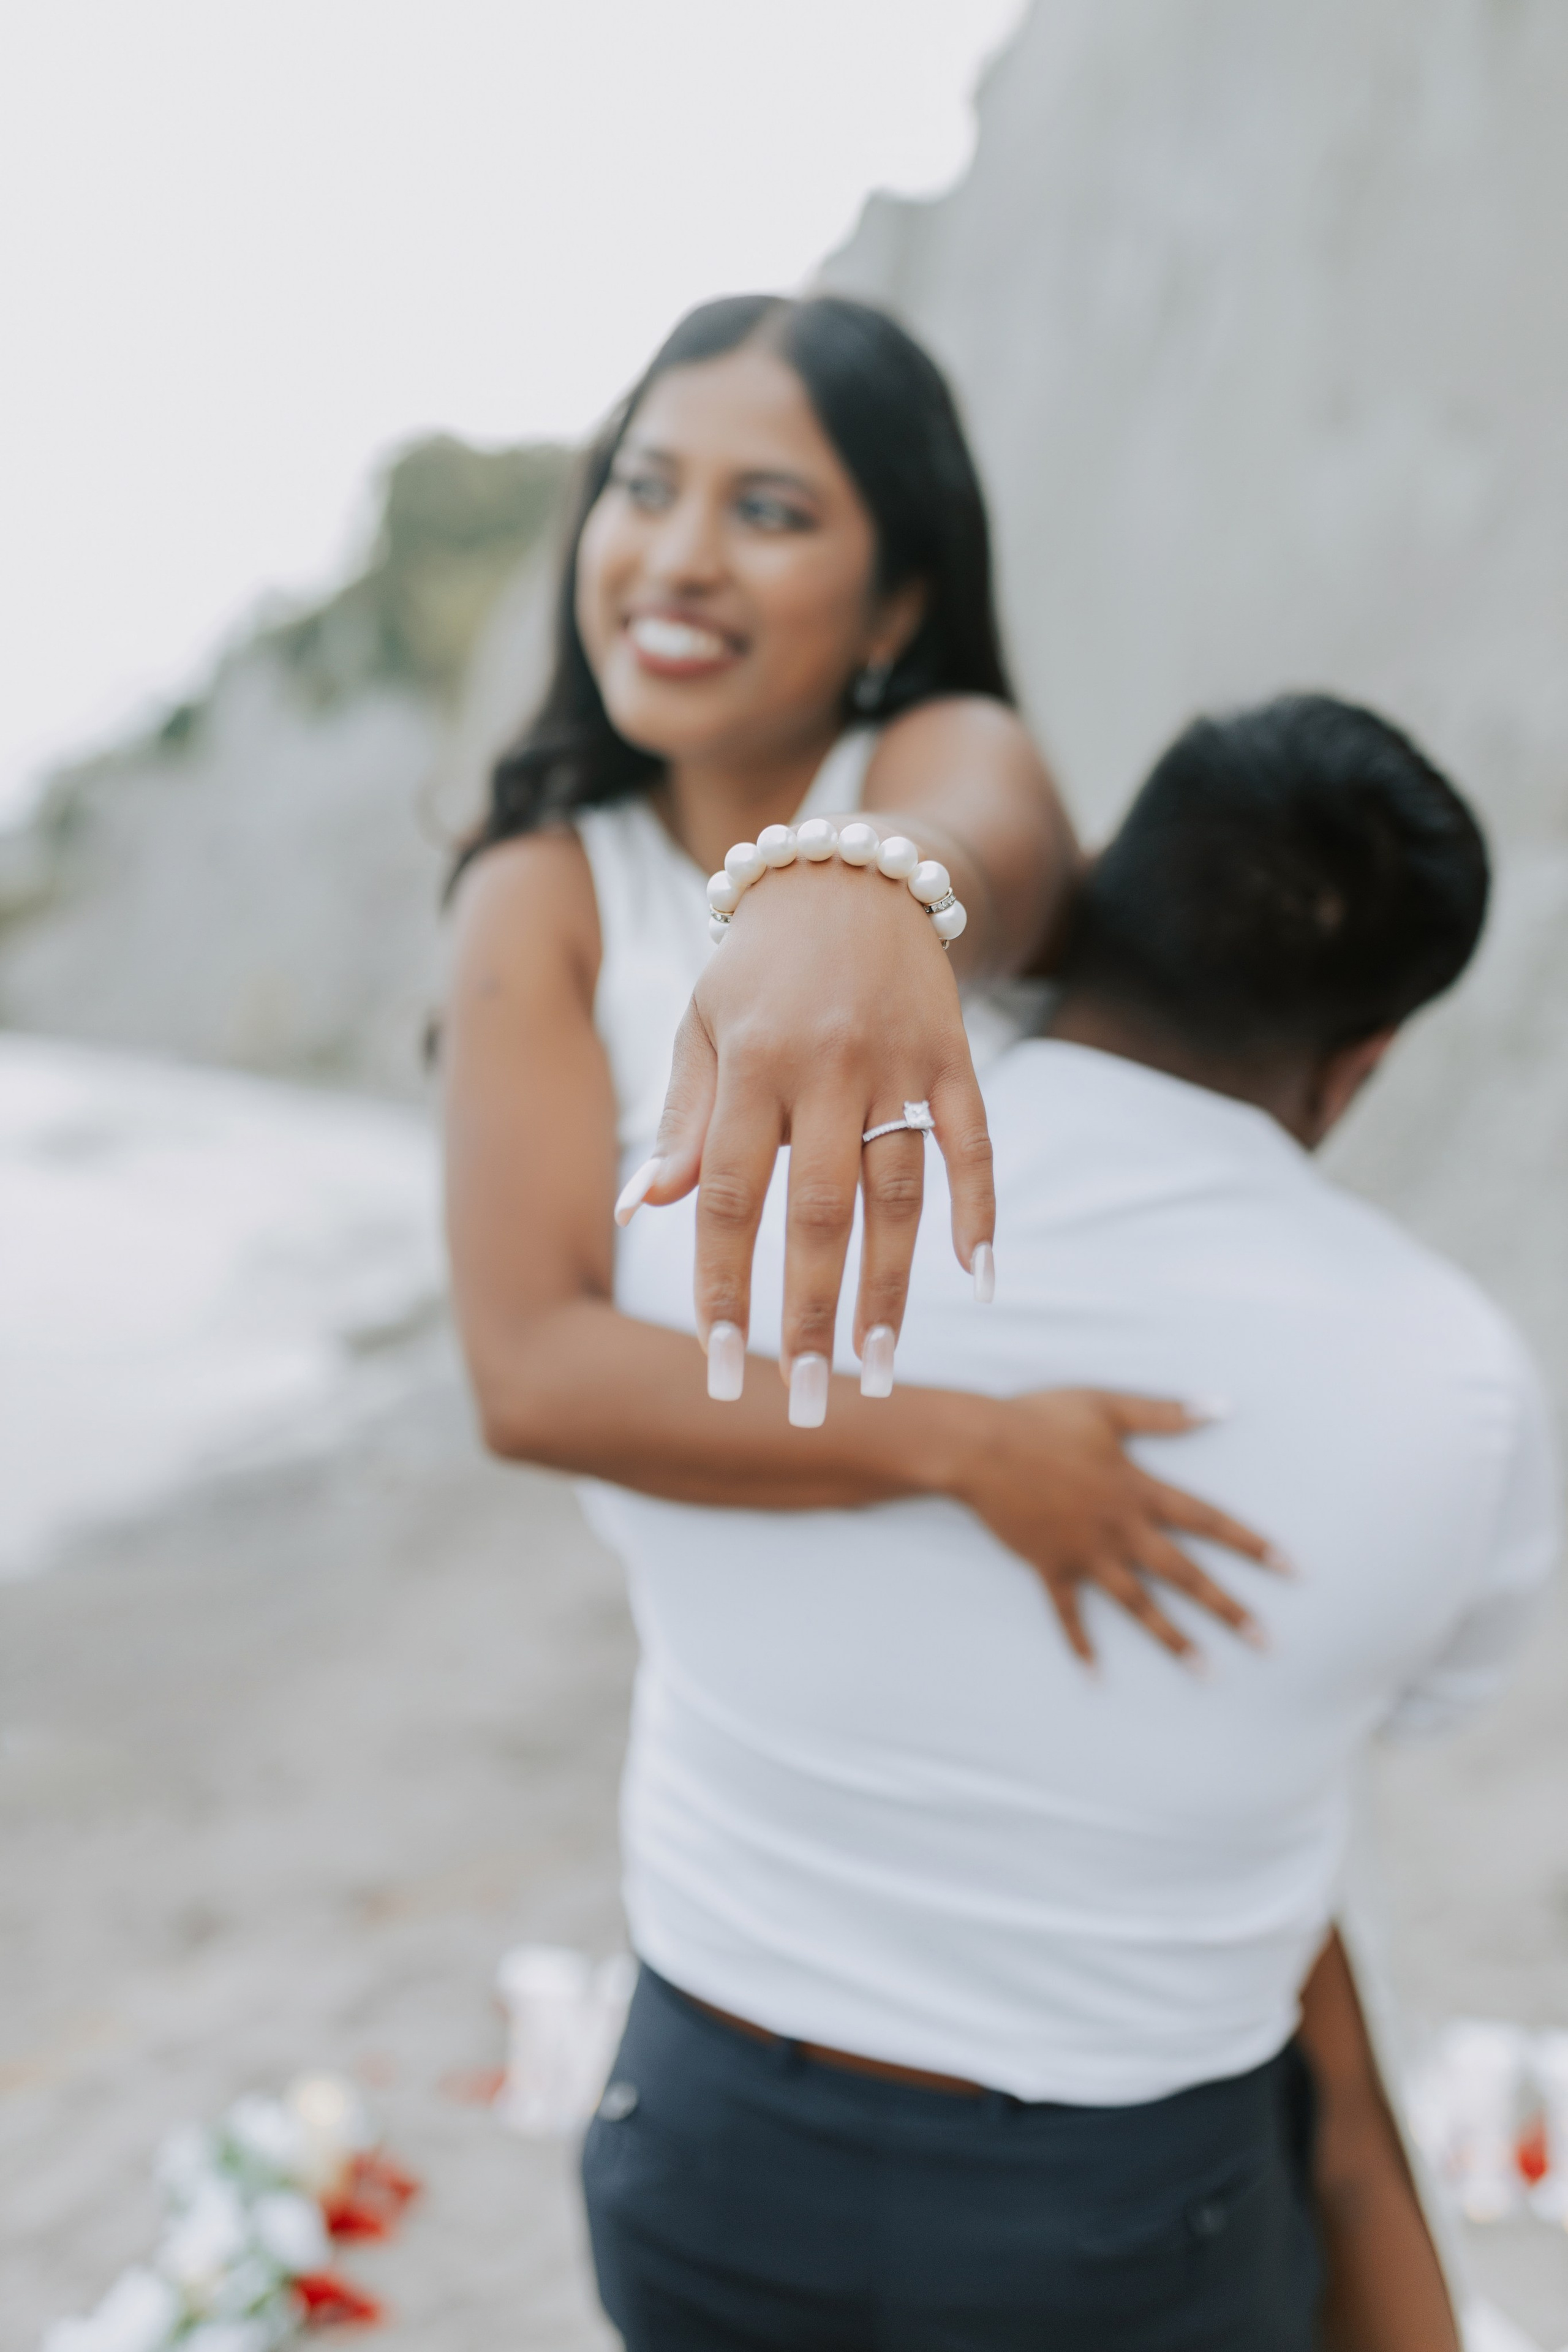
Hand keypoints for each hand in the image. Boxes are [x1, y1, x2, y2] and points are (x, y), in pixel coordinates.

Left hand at [626, 848, 991, 1383]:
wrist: (847, 873)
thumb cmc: (756, 968)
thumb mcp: (699, 1026)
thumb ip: (681, 1120)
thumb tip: (641, 1211)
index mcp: (748, 1064)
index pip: (730, 1199)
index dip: (725, 1287)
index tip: (720, 1367)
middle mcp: (822, 1067)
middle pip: (816, 1213)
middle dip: (809, 1315)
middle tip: (808, 1400)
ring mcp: (895, 1062)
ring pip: (896, 1194)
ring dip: (890, 1289)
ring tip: (882, 1370)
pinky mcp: (951, 1054)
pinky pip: (972, 1143)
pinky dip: (979, 1211)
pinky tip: (979, 1280)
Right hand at [948, 1389, 1285, 1663]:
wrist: (980, 1448)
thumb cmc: (1042, 1419)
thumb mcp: (1107, 1406)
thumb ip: (1164, 1412)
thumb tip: (1222, 1407)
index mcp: (1139, 1490)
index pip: (1209, 1520)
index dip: (1252, 1543)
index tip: (1290, 1569)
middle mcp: (1121, 1529)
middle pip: (1185, 1575)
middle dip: (1228, 1609)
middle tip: (1266, 1641)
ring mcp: (1086, 1553)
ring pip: (1139, 1604)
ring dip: (1173, 1639)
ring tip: (1207, 1671)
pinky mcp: (1050, 1567)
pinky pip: (1069, 1613)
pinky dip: (1081, 1644)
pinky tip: (1095, 1676)